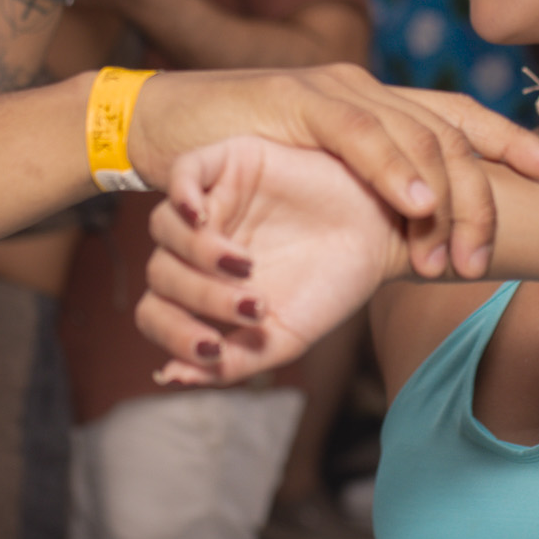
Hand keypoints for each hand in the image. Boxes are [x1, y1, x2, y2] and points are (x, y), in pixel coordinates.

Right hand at [127, 64, 538, 278]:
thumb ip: (358, 195)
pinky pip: (361, 132)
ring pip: (419, 135)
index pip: (459, 117)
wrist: (155, 128)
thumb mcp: (310, 182)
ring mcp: (335, 88)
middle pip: (453, 133)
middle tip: (488, 257)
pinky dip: (394, 170)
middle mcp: (365, 87)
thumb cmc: (230, 164)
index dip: (512, 141)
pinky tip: (416, 205)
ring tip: (456, 252)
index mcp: (375, 104)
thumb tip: (409, 235)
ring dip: (445, 200)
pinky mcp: (298, 99)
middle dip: (484, 195)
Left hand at [138, 138, 404, 383]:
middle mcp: (195, 246)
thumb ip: (229, 362)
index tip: (214, 348)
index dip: (173, 334)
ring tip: (245, 265)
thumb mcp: (282, 336)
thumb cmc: (331, 287)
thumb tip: (169, 376)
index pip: (156, 312)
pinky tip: (201, 216)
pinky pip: (181, 172)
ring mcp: (209, 202)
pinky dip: (181, 194)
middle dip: (203, 298)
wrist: (381, 238)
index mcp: (200, 288)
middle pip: (160, 273)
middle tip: (253, 307)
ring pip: (165, 227)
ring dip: (197, 254)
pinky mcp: (226, 162)